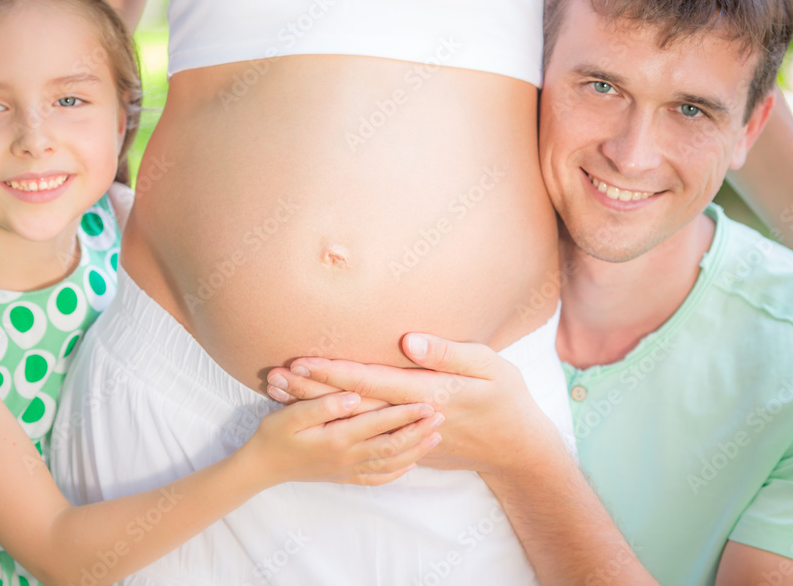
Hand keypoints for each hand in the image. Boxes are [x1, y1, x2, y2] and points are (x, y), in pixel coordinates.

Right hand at [242, 391, 443, 487]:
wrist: (262, 467)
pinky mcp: (345, 477)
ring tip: (436, 436)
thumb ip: (323, 405)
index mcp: (338, 438)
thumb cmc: (274, 435)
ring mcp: (348, 470)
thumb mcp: (291, 415)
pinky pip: (379, 478)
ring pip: (391, 463)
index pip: (381, 424)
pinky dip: (398, 471)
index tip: (428, 401)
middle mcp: (348, 457)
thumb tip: (352, 396)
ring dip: (416, 449)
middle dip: (420, 431)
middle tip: (442, 416)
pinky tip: (410, 462)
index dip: (406, 412)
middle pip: (394, 445)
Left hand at [267, 333, 564, 474]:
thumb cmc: (506, 400)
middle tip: (276, 376)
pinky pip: (365, 433)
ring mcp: (406, 433)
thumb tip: (409, 341)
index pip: (370, 380)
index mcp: (428, 392)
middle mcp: (410, 416)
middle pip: (351, 402)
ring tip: (283, 393)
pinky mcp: (406, 442)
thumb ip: (449, 352)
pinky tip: (314, 415)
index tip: (302, 359)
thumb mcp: (490, 367)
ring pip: (353, 420)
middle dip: (312, 390)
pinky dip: (337, 423)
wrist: (517, 450)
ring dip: (316, 407)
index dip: (334, 371)